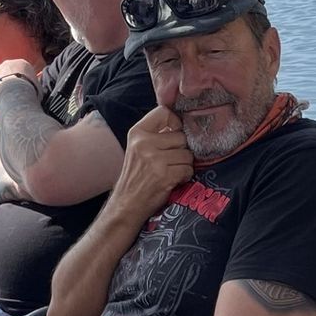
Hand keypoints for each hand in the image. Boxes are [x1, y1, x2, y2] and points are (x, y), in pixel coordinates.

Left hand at [0, 58, 39, 105]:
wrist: (14, 90)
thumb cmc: (30, 91)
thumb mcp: (38, 89)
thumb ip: (34, 88)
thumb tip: (36, 94)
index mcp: (23, 64)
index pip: (23, 73)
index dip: (23, 85)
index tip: (24, 94)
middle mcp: (8, 63)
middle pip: (9, 75)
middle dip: (10, 86)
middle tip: (13, 100)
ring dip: (0, 91)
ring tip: (4, 105)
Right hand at [111, 106, 194, 220]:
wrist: (127, 204)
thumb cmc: (136, 176)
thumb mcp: (138, 148)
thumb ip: (155, 134)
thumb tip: (181, 124)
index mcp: (137, 133)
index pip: (164, 112)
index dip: (175, 122)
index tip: (175, 133)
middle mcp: (144, 143)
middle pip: (181, 136)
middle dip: (182, 150)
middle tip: (172, 161)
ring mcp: (154, 159)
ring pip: (187, 154)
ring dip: (185, 164)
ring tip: (172, 171)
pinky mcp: (165, 175)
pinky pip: (188, 169)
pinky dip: (185, 176)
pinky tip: (174, 180)